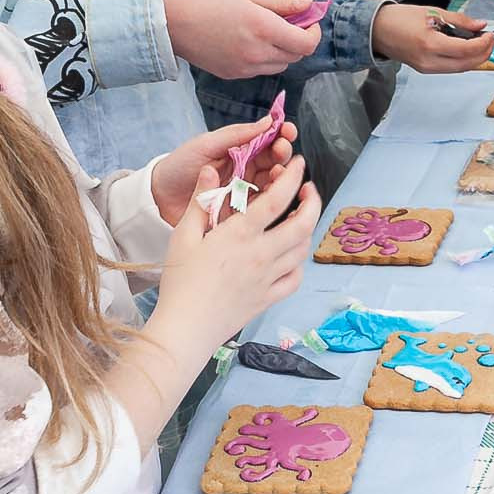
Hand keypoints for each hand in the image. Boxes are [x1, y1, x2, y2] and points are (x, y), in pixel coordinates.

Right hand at [147, 158, 319, 358]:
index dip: (294, 177)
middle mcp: (261, 255)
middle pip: (303, 223)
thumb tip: (211, 169)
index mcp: (241, 235)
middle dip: (313, 201)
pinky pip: (295, 278)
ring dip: (307, 229)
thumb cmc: (180, 282)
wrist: (186, 329)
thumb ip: (200, 200)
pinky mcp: (268, 298)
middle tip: (308, 189)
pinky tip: (291, 255)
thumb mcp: (183, 236)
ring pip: (302, 249)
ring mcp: (268, 278)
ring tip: (300, 217)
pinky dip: (299, 263)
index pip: (278, 198)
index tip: (299, 164)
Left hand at [149, 117, 301, 223]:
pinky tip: (272, 194)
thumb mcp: (206, 144)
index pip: (267, 141)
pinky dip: (270, 200)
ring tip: (278, 172)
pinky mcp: (239, 213)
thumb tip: (268, 121)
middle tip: (283, 151)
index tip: (286, 131)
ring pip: (271, 184)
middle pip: (273, 162)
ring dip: (280, 177)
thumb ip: (236, 134)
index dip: (280, 135)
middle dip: (283, 155)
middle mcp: (245, 170)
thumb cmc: (179, 166)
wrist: (158, 197)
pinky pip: (260, 206)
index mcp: (239, 151)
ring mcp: (243, 192)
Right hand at [163, 0, 320, 78]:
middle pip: (296, 56)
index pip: (306, 44)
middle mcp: (257, 53)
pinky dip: (264, 57)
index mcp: (263, 28)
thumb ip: (281, 3)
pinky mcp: (232, 75)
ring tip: (267, 30)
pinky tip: (248, 40)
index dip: (314, 33)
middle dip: (299, 39)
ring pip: (280, 65)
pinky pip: (260, 69)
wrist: (167, 21)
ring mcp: (244, 68)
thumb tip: (308, 4)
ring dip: (283, 50)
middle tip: (288, 20)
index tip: (308, 20)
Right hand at [371, 5, 493, 72]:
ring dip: (475, 58)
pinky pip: (451, 68)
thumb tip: (480, 25)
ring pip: (460, 69)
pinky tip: (467, 48)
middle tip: (491, 40)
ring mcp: (427, 69)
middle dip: (484, 53)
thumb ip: (459, 20)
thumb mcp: (432, 11)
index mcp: (430, 44)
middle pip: (466, 64)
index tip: (491, 34)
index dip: (483, 43)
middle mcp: (429, 61)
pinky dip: (463, 60)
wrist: (376, 30)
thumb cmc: (399, 18)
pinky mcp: (425, 70)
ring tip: (482, 43)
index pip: (466, 49)